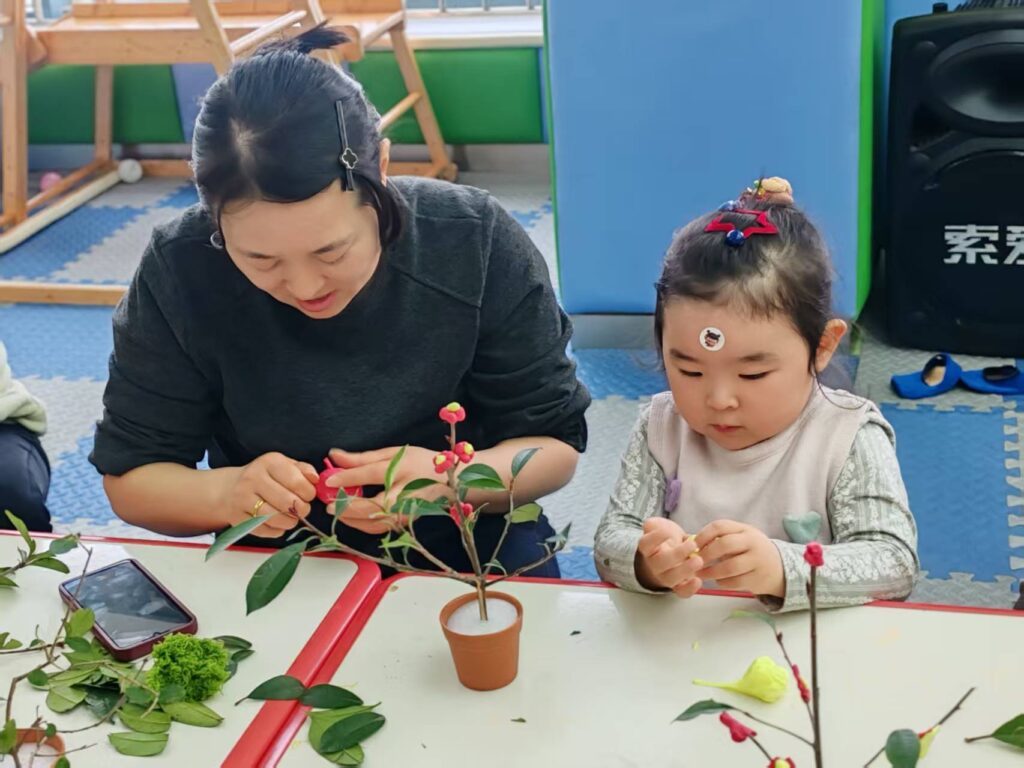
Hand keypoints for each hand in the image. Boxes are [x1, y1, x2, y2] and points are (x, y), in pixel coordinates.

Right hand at [220, 452, 317, 537]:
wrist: (229, 488)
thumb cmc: (265, 477)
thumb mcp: (284, 466)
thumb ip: (304, 470)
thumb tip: (317, 480)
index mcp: (269, 462)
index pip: (297, 482)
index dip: (309, 493)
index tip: (308, 495)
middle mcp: (253, 478)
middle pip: (288, 502)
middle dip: (302, 509)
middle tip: (302, 509)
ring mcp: (242, 499)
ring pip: (276, 518)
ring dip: (290, 521)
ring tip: (291, 517)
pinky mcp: (237, 517)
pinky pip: (264, 530)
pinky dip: (276, 530)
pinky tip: (277, 523)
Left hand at [326, 446, 449, 534]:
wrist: (451, 482)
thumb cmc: (422, 464)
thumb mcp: (393, 454)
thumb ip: (362, 458)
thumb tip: (334, 456)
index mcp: (403, 469)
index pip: (372, 474)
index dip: (348, 477)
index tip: (330, 480)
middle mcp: (405, 494)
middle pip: (373, 505)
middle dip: (347, 507)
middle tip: (329, 504)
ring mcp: (405, 512)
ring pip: (374, 523)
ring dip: (351, 519)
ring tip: (336, 511)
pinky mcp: (402, 523)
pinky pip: (378, 528)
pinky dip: (361, 524)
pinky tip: (350, 517)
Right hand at [635, 517, 703, 596]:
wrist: (676, 552)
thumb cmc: (669, 539)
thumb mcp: (661, 526)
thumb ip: (654, 524)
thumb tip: (651, 526)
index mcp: (648, 548)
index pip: (646, 544)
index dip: (655, 538)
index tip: (667, 532)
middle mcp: (654, 564)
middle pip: (660, 563)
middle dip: (677, 554)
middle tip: (692, 545)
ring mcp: (666, 576)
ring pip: (671, 578)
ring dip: (685, 570)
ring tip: (699, 560)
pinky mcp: (679, 586)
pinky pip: (681, 592)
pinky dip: (689, 589)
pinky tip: (698, 580)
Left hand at [694, 519, 784, 596]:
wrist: (781, 568)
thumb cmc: (751, 551)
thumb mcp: (741, 538)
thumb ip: (720, 539)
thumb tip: (692, 546)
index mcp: (745, 529)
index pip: (720, 526)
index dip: (703, 535)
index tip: (692, 545)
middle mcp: (753, 543)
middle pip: (724, 545)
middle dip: (706, 554)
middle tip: (694, 562)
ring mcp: (758, 561)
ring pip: (729, 567)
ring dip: (711, 572)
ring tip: (701, 574)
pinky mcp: (759, 579)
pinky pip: (735, 582)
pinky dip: (722, 583)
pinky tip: (718, 581)